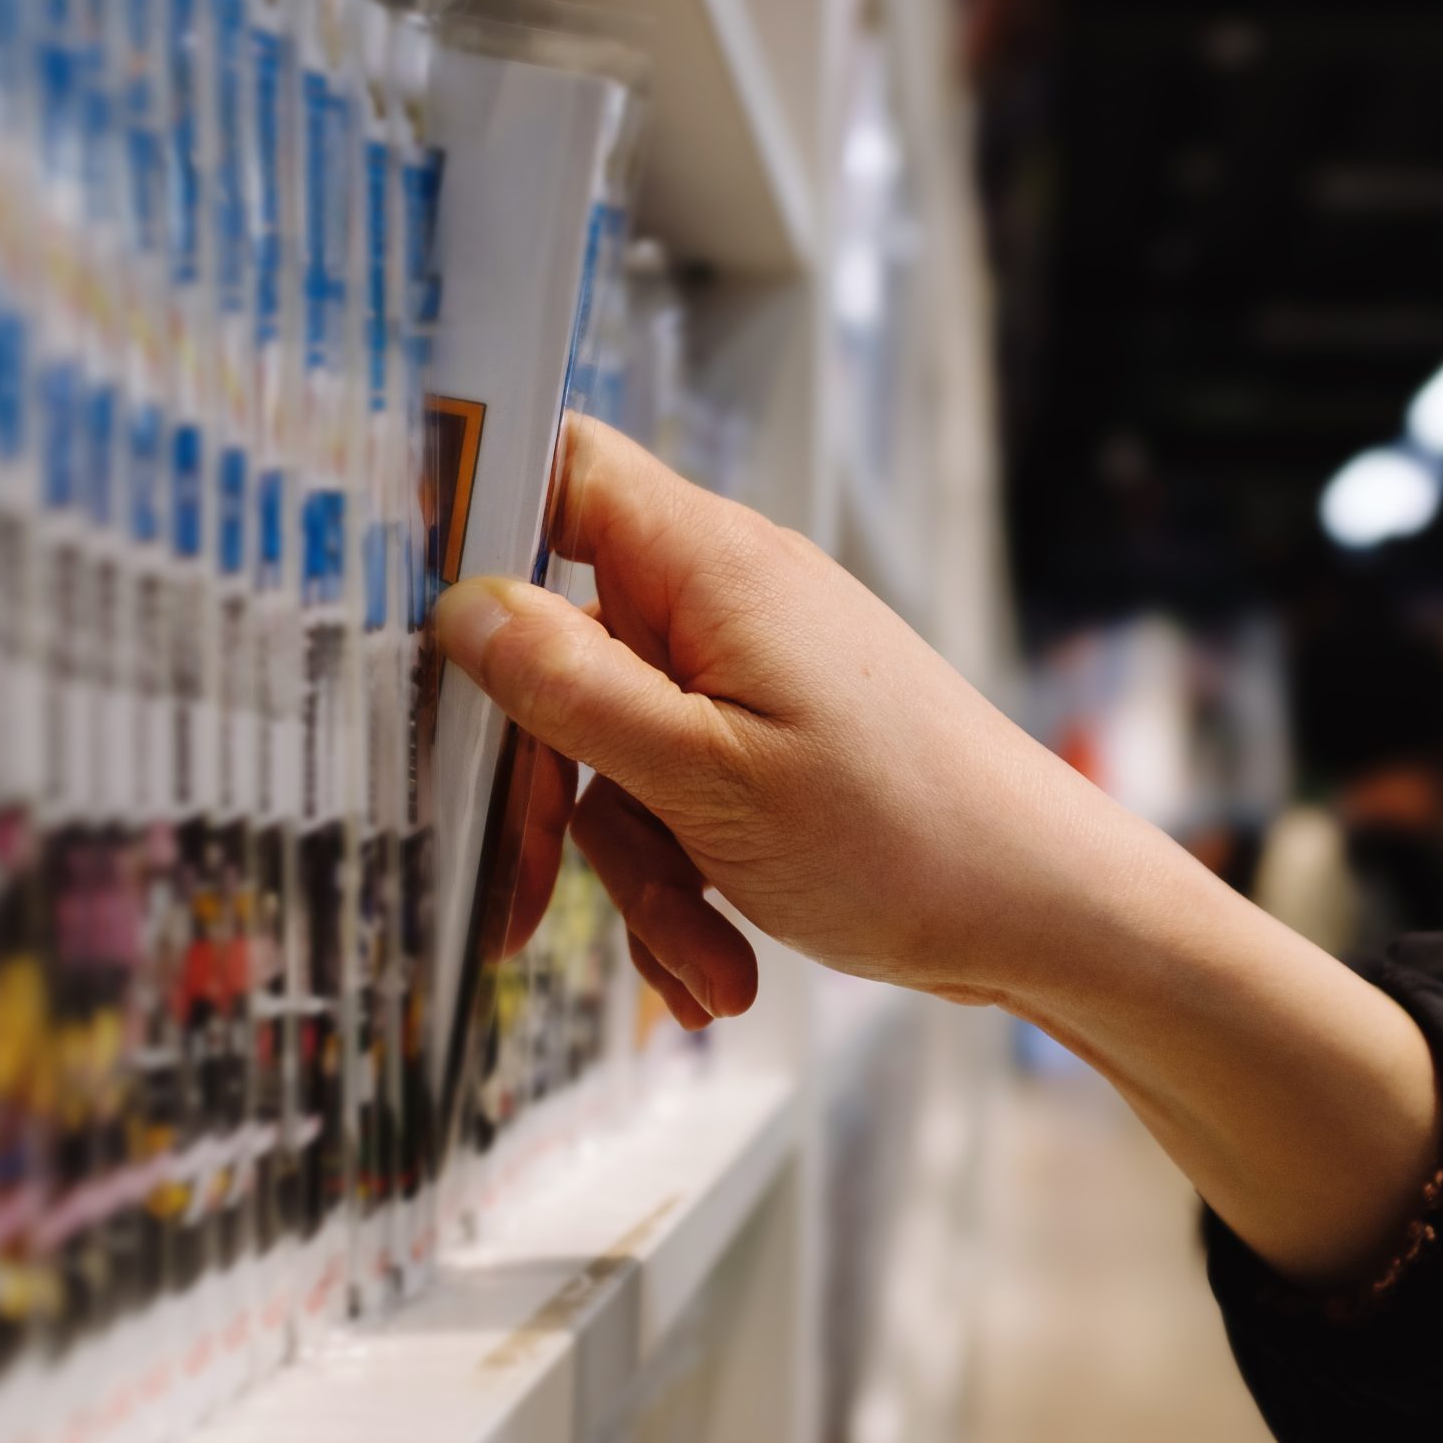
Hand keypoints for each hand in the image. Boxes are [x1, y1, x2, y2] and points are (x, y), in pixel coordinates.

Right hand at [430, 415, 1142, 1028]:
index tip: (395, 604)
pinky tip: (720, 974)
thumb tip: (459, 609)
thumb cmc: (906, 836)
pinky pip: (679, 798)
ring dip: (639, 874)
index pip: (559, 469)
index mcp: (708, 565)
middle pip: (562, 654)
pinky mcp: (773, 744)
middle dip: (551, 796)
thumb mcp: (703, 778)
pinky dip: (688, 886)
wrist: (1048, 914)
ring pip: (618, 754)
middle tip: (515, 905)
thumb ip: (571, 689)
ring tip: (706, 966)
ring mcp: (752, 674)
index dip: (468, 512)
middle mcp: (726, 601)